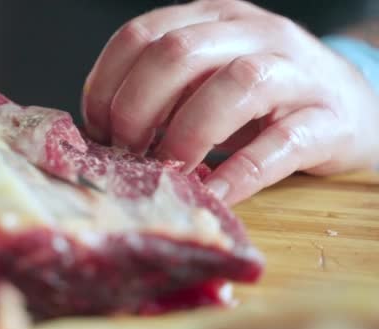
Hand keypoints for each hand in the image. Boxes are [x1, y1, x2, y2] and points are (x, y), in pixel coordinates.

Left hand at [82, 0, 378, 204]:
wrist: (347, 107)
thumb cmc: (259, 100)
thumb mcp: (205, 79)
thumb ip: (162, 91)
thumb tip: (104, 132)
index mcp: (210, 19)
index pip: (141, 35)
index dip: (107, 84)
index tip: (98, 129)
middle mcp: (252, 33)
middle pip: (178, 54)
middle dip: (137, 109)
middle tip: (128, 153)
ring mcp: (296, 72)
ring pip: (235, 86)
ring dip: (187, 134)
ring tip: (169, 170)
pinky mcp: (328, 120)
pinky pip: (280, 144)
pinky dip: (239, 173)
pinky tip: (212, 193)